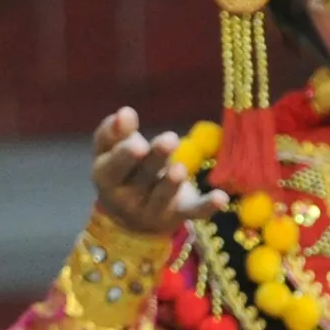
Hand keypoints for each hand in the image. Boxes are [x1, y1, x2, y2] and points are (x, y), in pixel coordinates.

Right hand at [91, 108, 229, 236]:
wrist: (131, 216)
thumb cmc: (122, 170)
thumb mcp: (111, 152)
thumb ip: (115, 132)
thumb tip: (124, 113)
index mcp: (107, 177)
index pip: (114, 167)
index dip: (125, 155)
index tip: (138, 142)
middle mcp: (127, 198)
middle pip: (143, 176)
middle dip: (156, 158)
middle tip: (169, 140)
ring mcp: (153, 210)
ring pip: (163, 196)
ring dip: (172, 183)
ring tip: (180, 169)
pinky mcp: (178, 215)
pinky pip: (193, 212)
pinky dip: (207, 206)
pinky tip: (221, 197)